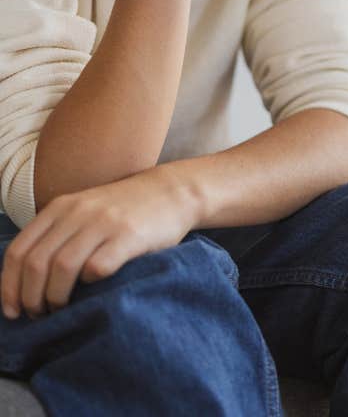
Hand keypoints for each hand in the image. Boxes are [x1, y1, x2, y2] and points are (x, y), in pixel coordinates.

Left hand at [1, 166, 197, 319]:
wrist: (173, 191)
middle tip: (38, 315)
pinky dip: (88, 283)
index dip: (8, 286)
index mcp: (61, 206)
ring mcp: (104, 222)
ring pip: (62, 267)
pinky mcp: (129, 236)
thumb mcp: (84, 209)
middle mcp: (79, 211)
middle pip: (37, 263)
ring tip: (60, 310)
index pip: (18, 251)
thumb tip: (24, 280)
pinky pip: (98, 267)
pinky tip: (92, 288)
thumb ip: (57, 232)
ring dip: (55, 297)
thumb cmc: (125, 208)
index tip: (12, 311)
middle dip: (31, 298)